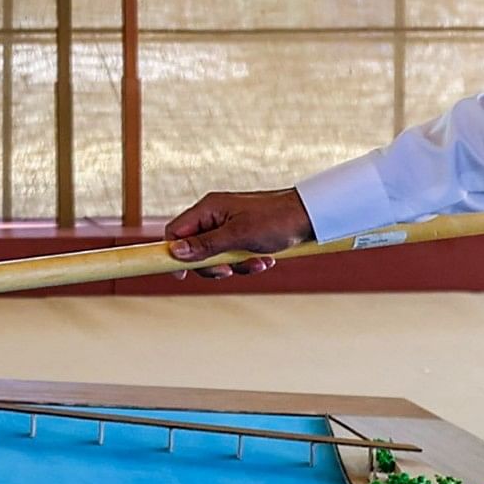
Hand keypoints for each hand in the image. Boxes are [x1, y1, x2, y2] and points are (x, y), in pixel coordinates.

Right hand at [161, 188, 315, 271]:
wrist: (310, 215)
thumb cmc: (276, 220)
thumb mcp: (238, 236)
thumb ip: (205, 245)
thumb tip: (175, 251)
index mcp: (208, 209)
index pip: (176, 231)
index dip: (173, 253)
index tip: (181, 274)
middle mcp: (215, 215)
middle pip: (194, 248)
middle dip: (212, 265)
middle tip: (228, 271)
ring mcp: (228, 225)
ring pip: (215, 255)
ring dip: (235, 266)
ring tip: (257, 263)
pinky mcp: (242, 234)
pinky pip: (233, 255)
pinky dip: (246, 262)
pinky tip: (264, 260)